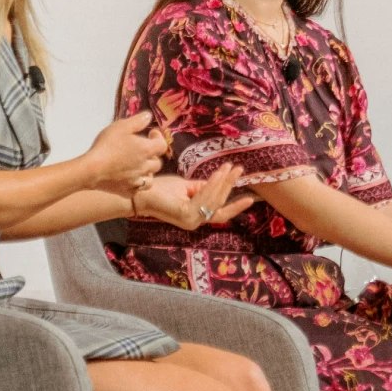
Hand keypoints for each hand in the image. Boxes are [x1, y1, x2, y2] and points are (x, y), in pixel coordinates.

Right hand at [82, 112, 167, 193]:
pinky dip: (136, 184)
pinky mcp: (128, 192)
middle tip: (142, 150)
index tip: (151, 134)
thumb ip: (138, 121)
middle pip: (157, 162)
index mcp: (146, 150)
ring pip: (150, 178)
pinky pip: (138, 189)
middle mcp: (145, 167)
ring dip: (146, 172)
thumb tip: (148, 117)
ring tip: (137, 166)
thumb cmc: (106, 146)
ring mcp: (137, 181)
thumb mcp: (121, 126)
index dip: (159, 138)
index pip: (162, 145)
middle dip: (152, 155)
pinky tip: (128, 178)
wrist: (91, 170)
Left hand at [130, 163, 252, 231]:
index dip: (236, 206)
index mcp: (195, 217)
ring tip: (229, 168)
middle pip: (220, 205)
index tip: (251, 198)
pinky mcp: (186, 215)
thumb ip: (202, 187)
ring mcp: (190, 221)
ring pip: (214, 201)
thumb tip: (220, 180)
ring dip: (223, 183)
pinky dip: (213, 185)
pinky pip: (204, 198)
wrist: (140, 191)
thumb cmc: (160, 188)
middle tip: (239, 170)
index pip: (220, 213)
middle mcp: (194, 222)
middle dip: (230, 186)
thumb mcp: (186, 186)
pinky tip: (218, 174)